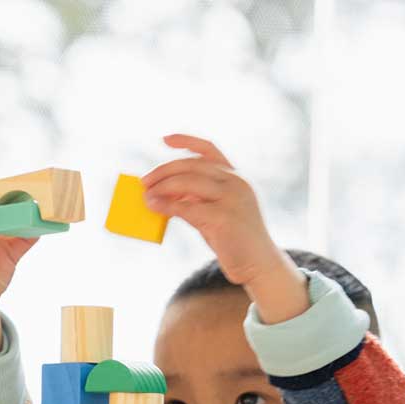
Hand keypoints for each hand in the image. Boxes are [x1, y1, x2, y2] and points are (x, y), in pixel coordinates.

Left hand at [140, 134, 307, 322]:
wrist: (260, 265)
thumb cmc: (236, 240)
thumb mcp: (218, 211)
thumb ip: (197, 199)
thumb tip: (164, 194)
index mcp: (236, 178)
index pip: (209, 150)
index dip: (186, 141)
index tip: (165, 139)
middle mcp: (236, 183)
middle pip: (191, 165)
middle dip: (164, 171)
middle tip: (144, 181)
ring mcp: (231, 199)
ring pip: (187, 182)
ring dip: (162, 187)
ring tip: (146, 196)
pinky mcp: (223, 218)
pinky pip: (187, 207)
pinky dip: (166, 206)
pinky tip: (156, 208)